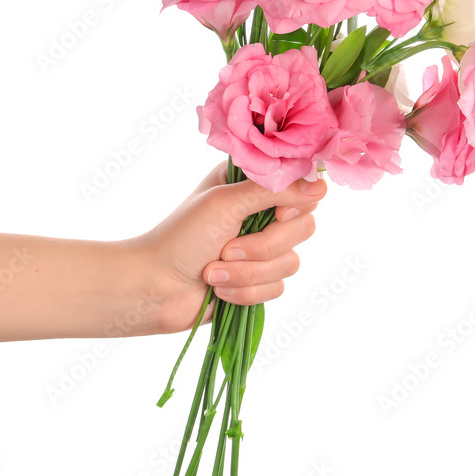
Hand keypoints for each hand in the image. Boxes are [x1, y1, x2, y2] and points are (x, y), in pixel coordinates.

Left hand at [133, 161, 326, 333]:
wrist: (155, 288)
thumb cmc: (181, 238)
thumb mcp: (226, 203)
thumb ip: (274, 191)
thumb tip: (319, 186)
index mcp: (250, 184)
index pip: (301, 187)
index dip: (295, 204)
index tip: (276, 213)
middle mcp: (259, 212)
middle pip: (303, 227)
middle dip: (263, 246)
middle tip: (227, 248)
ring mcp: (259, 249)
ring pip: (291, 262)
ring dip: (248, 273)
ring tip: (213, 272)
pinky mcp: (257, 281)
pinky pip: (277, 288)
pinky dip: (246, 291)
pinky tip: (218, 290)